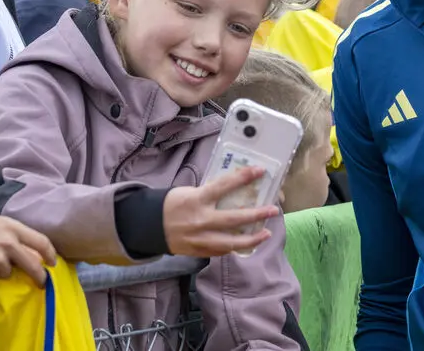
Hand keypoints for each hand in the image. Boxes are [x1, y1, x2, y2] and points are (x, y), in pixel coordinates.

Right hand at [0, 215, 56, 285]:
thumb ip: (11, 235)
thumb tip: (30, 251)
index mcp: (10, 226)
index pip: (40, 241)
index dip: (50, 254)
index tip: (53, 263)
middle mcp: (7, 242)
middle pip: (32, 263)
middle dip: (38, 275)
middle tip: (41, 282)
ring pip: (8, 272)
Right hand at [163, 166, 279, 257]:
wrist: (150, 227)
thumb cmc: (172, 205)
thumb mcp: (189, 192)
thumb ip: (210, 194)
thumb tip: (233, 191)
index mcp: (197, 200)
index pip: (224, 186)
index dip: (243, 177)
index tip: (260, 171)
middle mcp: (201, 220)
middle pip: (234, 218)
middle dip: (257, 214)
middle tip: (273, 209)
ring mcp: (201, 238)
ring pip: (232, 242)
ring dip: (252, 239)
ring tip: (266, 233)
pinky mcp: (199, 251)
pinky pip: (222, 251)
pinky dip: (234, 246)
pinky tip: (245, 243)